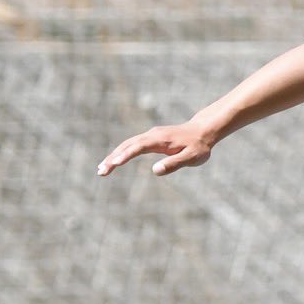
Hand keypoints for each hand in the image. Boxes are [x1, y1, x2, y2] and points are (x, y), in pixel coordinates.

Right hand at [97, 122, 214, 177]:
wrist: (203, 131)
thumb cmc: (199, 146)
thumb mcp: (192, 158)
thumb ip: (174, 163)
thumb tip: (155, 170)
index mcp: (160, 140)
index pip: (139, 147)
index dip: (126, 155)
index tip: (114, 163)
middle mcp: (152, 135)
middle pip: (127, 146)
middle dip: (113, 158)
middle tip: (101, 172)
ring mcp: (150, 136)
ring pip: (127, 145)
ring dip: (113, 156)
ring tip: (102, 169)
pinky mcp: (150, 139)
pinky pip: (132, 145)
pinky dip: (121, 153)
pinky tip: (114, 161)